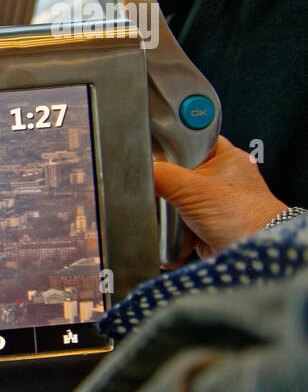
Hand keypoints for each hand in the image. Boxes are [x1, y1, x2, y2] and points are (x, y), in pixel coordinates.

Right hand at [153, 136, 287, 259]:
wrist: (253, 253)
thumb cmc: (243, 217)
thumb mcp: (192, 189)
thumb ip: (161, 175)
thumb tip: (138, 172)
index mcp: (226, 156)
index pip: (191, 138)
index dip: (172, 142)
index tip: (154, 148)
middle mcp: (220, 177)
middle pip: (177, 169)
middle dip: (166, 182)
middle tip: (163, 186)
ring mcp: (212, 201)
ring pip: (175, 196)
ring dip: (168, 208)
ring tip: (171, 211)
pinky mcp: (204, 223)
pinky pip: (177, 219)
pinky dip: (172, 226)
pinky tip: (172, 229)